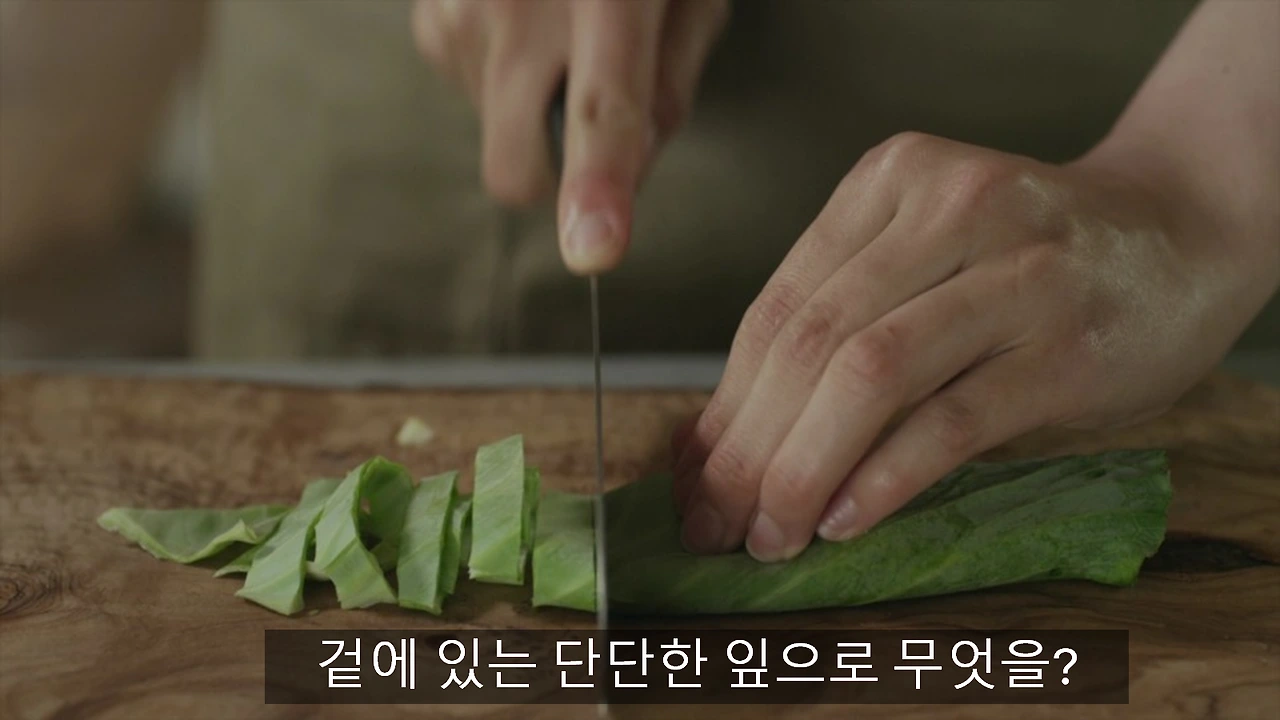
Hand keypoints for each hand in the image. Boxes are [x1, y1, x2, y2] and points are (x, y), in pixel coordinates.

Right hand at [412, 0, 728, 274]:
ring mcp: (460, 13)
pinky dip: (505, 78)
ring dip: (535, 110)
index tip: (594, 250)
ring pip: (497, 137)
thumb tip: (627, 179)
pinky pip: (472, 97)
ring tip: (562, 30)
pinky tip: (525, 20)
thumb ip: (668, 88)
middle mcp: (519, 6)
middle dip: (556, 179)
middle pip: (518, 165)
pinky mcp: (427, 20)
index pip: (604, 108)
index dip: (598, 185)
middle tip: (592, 119)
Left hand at [672, 131, 1267, 561]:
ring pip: (870, 375)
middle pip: (810, 341)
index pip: (777, 305)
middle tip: (716, 523)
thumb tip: (725, 443)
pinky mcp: (1069, 345)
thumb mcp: (928, 258)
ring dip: (802, 468)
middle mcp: (948, 208)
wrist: (1181, 233)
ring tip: (770, 533)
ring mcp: (1016, 271)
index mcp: (891, 180)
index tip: (691, 476)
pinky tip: (845, 521)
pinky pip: (952, 418)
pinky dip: (886, 476)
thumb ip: (839, 326)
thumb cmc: (1031, 262)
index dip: (723, 403)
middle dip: (748, 447)